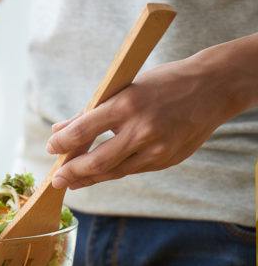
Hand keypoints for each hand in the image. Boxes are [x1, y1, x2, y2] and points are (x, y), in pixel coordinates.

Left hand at [46, 57, 236, 189]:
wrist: (215, 87)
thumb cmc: (164, 83)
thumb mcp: (124, 88)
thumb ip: (90, 112)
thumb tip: (58, 130)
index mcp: (127, 105)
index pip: (83, 131)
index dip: (62, 144)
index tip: (50, 148)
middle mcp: (142, 130)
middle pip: (97, 162)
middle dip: (72, 173)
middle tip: (55, 180)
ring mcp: (157, 149)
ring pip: (114, 172)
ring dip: (89, 179)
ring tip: (71, 181)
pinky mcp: (167, 160)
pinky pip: (132, 170)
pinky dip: (113, 172)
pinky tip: (99, 174)